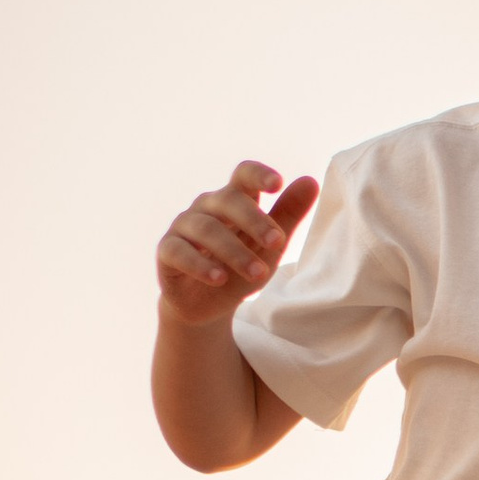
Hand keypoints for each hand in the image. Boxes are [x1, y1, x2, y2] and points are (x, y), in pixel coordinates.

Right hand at [155, 160, 317, 328]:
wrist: (207, 304)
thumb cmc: (239, 267)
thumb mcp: (269, 246)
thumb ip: (288, 214)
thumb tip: (311, 181)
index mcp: (233, 201)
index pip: (243, 175)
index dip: (258, 175)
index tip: (277, 184)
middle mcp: (206, 208)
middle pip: (228, 201)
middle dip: (254, 221)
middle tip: (277, 243)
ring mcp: (183, 227)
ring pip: (206, 229)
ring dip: (234, 252)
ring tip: (258, 275)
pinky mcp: (167, 251)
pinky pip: (179, 252)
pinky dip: (200, 265)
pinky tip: (219, 279)